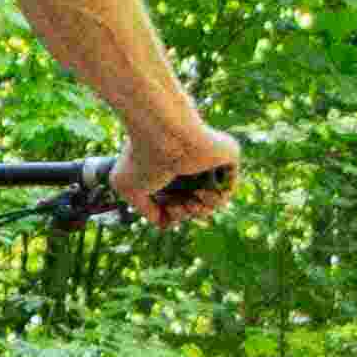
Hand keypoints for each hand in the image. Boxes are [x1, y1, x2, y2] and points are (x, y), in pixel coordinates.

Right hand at [116, 120, 243, 228]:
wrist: (164, 133)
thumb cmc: (142, 156)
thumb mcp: (127, 188)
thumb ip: (146, 210)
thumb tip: (166, 223)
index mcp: (166, 166)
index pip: (174, 199)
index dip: (170, 212)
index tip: (165, 209)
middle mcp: (187, 163)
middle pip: (193, 203)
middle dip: (184, 213)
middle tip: (177, 207)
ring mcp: (208, 160)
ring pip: (212, 199)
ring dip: (200, 211)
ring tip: (191, 203)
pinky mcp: (228, 155)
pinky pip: (228, 187)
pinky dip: (216, 199)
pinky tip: (202, 193)